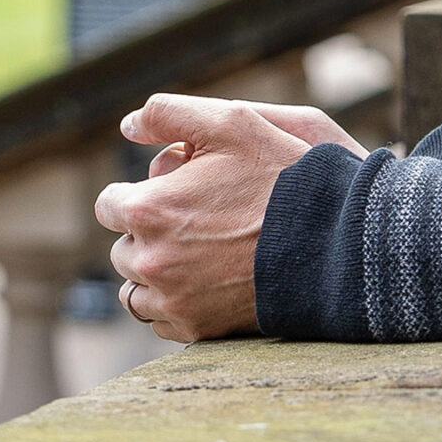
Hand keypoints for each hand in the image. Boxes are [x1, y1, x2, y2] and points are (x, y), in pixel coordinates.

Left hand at [95, 94, 366, 342]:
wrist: (332, 242)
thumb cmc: (283, 177)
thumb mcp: (231, 122)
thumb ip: (169, 113)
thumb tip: (127, 125)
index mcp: (148, 209)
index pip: (108, 205)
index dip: (137, 194)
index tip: (167, 194)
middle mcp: (149, 260)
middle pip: (122, 249)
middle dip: (147, 234)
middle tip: (192, 221)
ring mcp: (171, 300)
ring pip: (135, 289)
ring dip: (154, 272)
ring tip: (196, 254)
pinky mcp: (195, 329)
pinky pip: (161, 319)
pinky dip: (174, 303)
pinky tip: (206, 282)